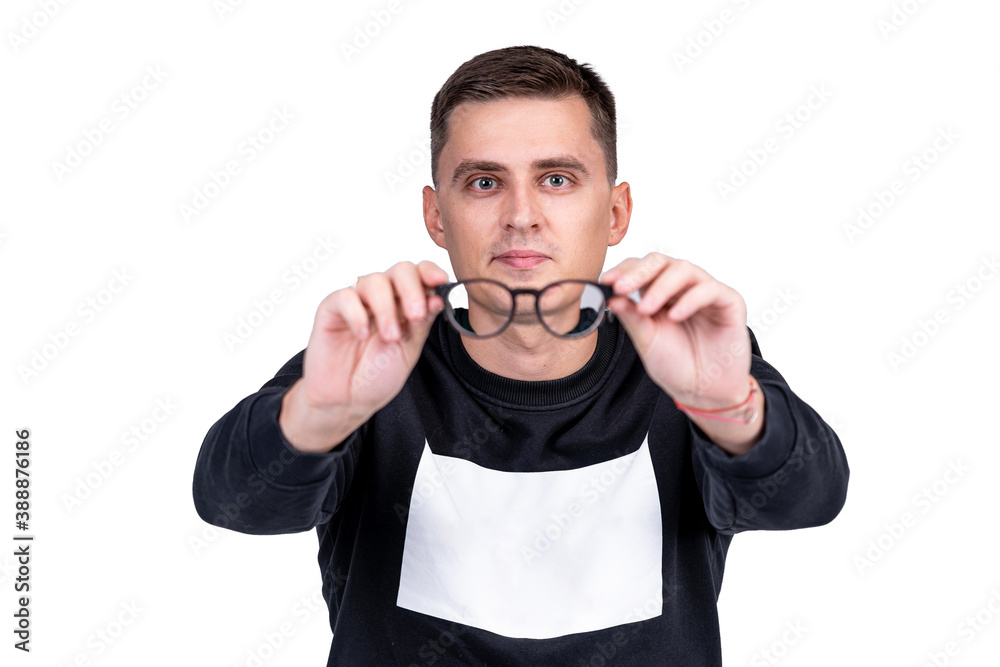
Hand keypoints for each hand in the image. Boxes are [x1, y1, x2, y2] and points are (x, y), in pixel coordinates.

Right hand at [280, 260, 447, 451]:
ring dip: (386, 308)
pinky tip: (362, 335)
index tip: (440, 281)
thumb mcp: (409, 350)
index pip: (420, 274)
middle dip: (412, 290)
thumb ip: (422, 323)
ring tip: (389, 337)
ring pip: (374, 281)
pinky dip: (357, 314)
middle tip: (415, 315)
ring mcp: (357, 301)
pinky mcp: (331, 309)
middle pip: (400, 270)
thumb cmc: (377, 375)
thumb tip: (439, 297)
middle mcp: (382, 298)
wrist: (347, 400)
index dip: (430, 272)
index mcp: (405, 303)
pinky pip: (345, 297)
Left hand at [601, 253, 751, 408]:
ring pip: (684, 269)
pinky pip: (710, 289)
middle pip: (660, 262)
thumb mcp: (646, 340)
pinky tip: (675, 316)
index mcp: (659, 293)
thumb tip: (611, 297)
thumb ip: (631, 317)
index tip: (606, 282)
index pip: (641, 269)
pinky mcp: (729, 302)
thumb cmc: (677, 365)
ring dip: (661, 286)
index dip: (624, 271)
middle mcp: (682, 287)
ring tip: (646, 309)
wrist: (704, 392)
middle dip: (638, 273)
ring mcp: (706, 292)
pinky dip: (690, 299)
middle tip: (621, 288)